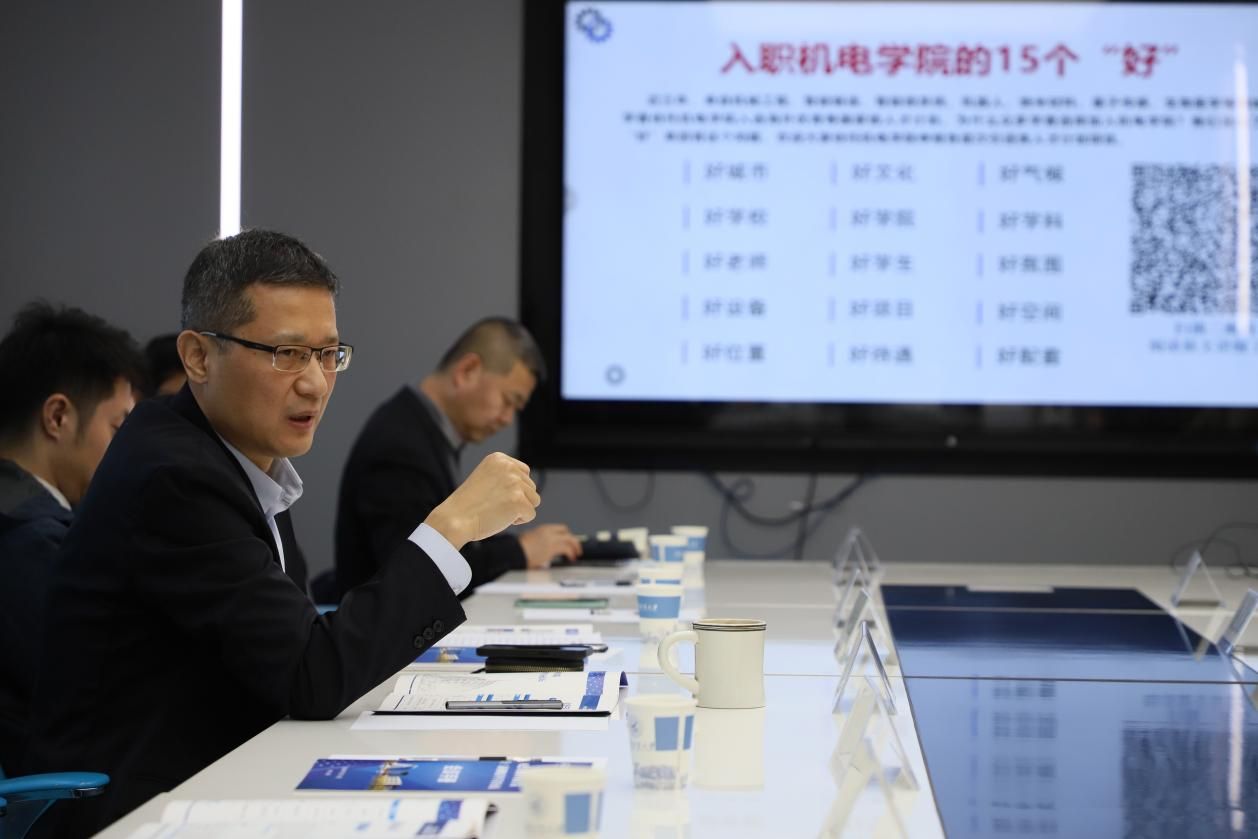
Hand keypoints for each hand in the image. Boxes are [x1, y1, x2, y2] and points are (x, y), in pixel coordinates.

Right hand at [424, 453, 538, 548]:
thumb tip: (528, 485)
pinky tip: (500, 518)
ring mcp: (515, 483)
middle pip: (531, 487)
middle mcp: (509, 467)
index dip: (513, 488)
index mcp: (499, 458)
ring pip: (534, 500)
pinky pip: (530, 514)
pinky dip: (518, 521)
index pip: (524, 472)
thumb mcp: (487, 478)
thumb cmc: (468, 504)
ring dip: (519, 509)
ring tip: (497, 510)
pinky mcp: (519, 500)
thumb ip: (506, 476)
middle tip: (493, 504)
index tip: (494, 494)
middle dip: (517, 499)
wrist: (455, 519)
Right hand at [519, 524, 582, 568]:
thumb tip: (543, 553)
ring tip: (576, 554)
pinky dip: (571, 553)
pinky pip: (567, 549)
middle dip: (573, 540)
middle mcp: (549, 532)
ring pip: (570, 539)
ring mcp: (551, 539)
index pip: (560, 529)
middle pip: (567, 533)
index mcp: (543, 529)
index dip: (566, 535)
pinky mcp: (552, 548)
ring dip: (575, 547)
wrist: (515, 552)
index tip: (568, 540)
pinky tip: (571, 558)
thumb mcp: (528, 540)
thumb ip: (538, 543)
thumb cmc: (517, 548)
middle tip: (576, 548)